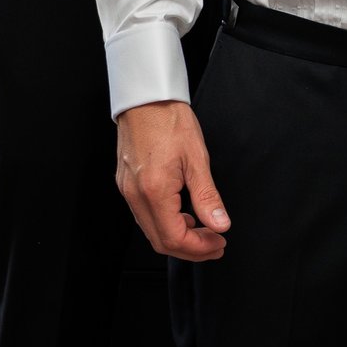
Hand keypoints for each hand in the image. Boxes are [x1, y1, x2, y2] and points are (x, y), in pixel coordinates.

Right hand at [115, 100, 230, 261]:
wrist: (146, 97)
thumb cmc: (168, 119)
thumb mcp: (197, 158)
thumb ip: (208, 197)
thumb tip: (219, 224)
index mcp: (154, 190)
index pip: (174, 239)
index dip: (199, 248)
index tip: (218, 243)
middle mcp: (136, 195)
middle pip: (160, 242)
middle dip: (191, 249)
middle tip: (215, 244)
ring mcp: (128, 190)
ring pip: (151, 231)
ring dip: (178, 237)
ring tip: (203, 230)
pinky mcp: (126, 184)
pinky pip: (144, 215)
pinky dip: (165, 222)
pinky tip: (182, 214)